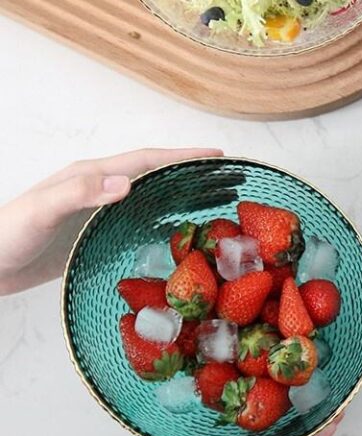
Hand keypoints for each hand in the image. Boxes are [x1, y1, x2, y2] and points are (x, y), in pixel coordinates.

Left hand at [0, 148, 222, 294]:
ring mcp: (99, 214)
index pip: (145, 161)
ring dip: (180, 199)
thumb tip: (127, 183)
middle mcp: (99, 191)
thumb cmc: (7, 235)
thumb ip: (78, 194)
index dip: (180, 157)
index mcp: (90, 176)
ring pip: (149, 201)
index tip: (214, 156)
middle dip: (189, 173)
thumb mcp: (40, 211)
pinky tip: (177, 238)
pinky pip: (138, 225)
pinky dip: (161, 226)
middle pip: (153, 176)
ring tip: (212, 204)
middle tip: (225, 180)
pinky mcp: (96, 236)